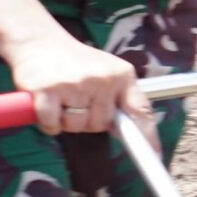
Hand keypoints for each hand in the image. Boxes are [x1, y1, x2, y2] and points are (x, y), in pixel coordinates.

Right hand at [2, 30, 145, 136]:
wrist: (40, 41)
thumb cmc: (78, 63)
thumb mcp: (109, 73)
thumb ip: (121, 98)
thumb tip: (133, 134)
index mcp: (122, 76)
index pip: (140, 110)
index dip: (148, 135)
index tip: (155, 154)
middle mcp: (102, 79)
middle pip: (101, 124)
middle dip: (88, 121)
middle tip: (78, 102)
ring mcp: (75, 83)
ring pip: (76, 126)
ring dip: (67, 121)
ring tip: (63, 99)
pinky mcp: (47, 89)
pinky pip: (53, 124)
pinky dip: (48, 123)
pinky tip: (47, 105)